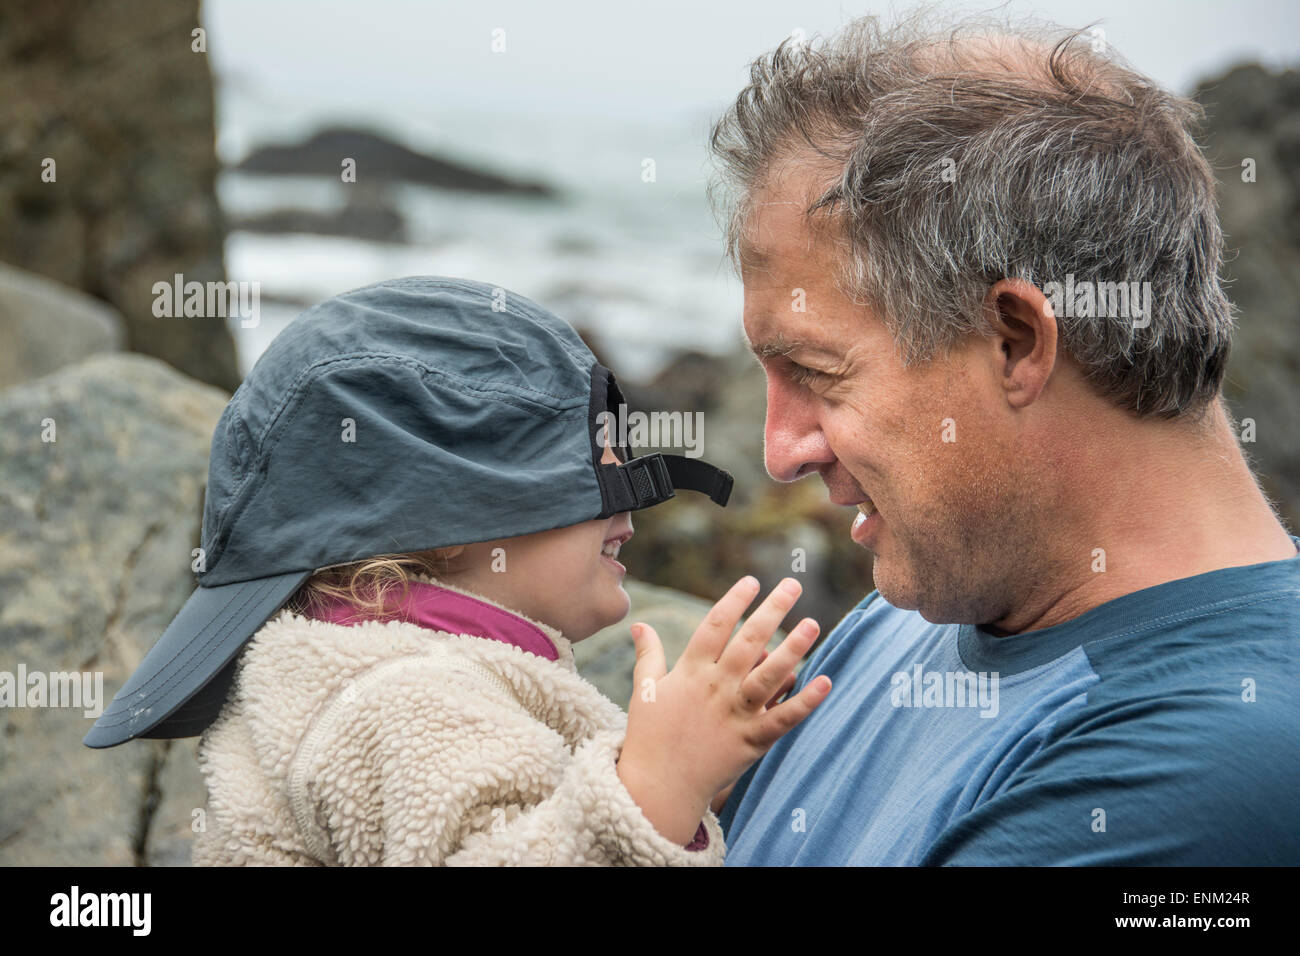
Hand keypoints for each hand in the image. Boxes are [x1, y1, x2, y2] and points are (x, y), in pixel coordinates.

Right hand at [616, 576, 830, 844]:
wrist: (658, 787)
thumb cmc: (650, 736)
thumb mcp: (644, 690)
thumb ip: (648, 654)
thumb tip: (638, 624)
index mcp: (690, 671)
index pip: (716, 624)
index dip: (735, 600)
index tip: (752, 580)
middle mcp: (715, 687)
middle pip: (748, 641)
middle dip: (772, 610)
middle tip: (793, 585)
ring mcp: (735, 714)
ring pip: (769, 675)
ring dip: (793, 648)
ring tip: (813, 624)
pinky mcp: (751, 741)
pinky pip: (783, 718)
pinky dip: (805, 701)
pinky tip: (825, 681)